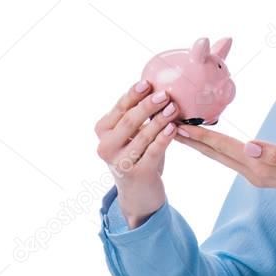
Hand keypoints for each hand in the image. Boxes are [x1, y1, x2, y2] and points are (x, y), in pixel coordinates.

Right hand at [94, 80, 181, 227]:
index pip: (119, 108)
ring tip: (174, 108)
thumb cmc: (137, 155)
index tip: (148, 83)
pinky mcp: (136, 174)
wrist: (138, 193)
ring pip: (142, 136)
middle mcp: (105, 147)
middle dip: (148, 105)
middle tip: (165, 94)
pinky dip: (164, 138)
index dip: (133, 95)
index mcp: (102, 131)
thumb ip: (137, 114)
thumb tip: (154, 87)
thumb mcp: (132, 134)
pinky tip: (174, 127)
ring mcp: (119, 162)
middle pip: (129, 120)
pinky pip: (153, 151)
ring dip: (160, 120)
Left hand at [173, 125, 275, 213]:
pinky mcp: (262, 170)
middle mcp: (253, 172)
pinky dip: (215, 145)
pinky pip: (231, 156)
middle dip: (190, 139)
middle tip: (164, 123)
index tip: (176, 123)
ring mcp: (257, 173)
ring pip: (220, 155)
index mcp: (259, 168)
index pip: (223, 148)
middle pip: (214, 153)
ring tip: (178, 130)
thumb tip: (250, 146)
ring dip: (199, 142)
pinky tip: (210, 139)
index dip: (200, 135)